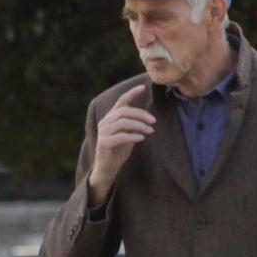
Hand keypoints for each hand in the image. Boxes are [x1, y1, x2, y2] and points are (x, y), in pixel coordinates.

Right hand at [89, 82, 155, 200]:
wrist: (107, 169)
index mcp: (110, 118)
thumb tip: (146, 118)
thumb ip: (133, 126)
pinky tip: (141, 138)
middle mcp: (105, 122)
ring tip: (150, 130)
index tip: (143, 87)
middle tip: (153, 121)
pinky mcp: (103, 143)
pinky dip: (133, 136)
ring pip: (123, 122)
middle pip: (124, 111)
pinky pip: (121, 136)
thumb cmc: (118, 152)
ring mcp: (103, 132)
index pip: (121, 101)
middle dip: (141, 114)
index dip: (131, 93)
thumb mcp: (127, 136)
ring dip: (139, 125)